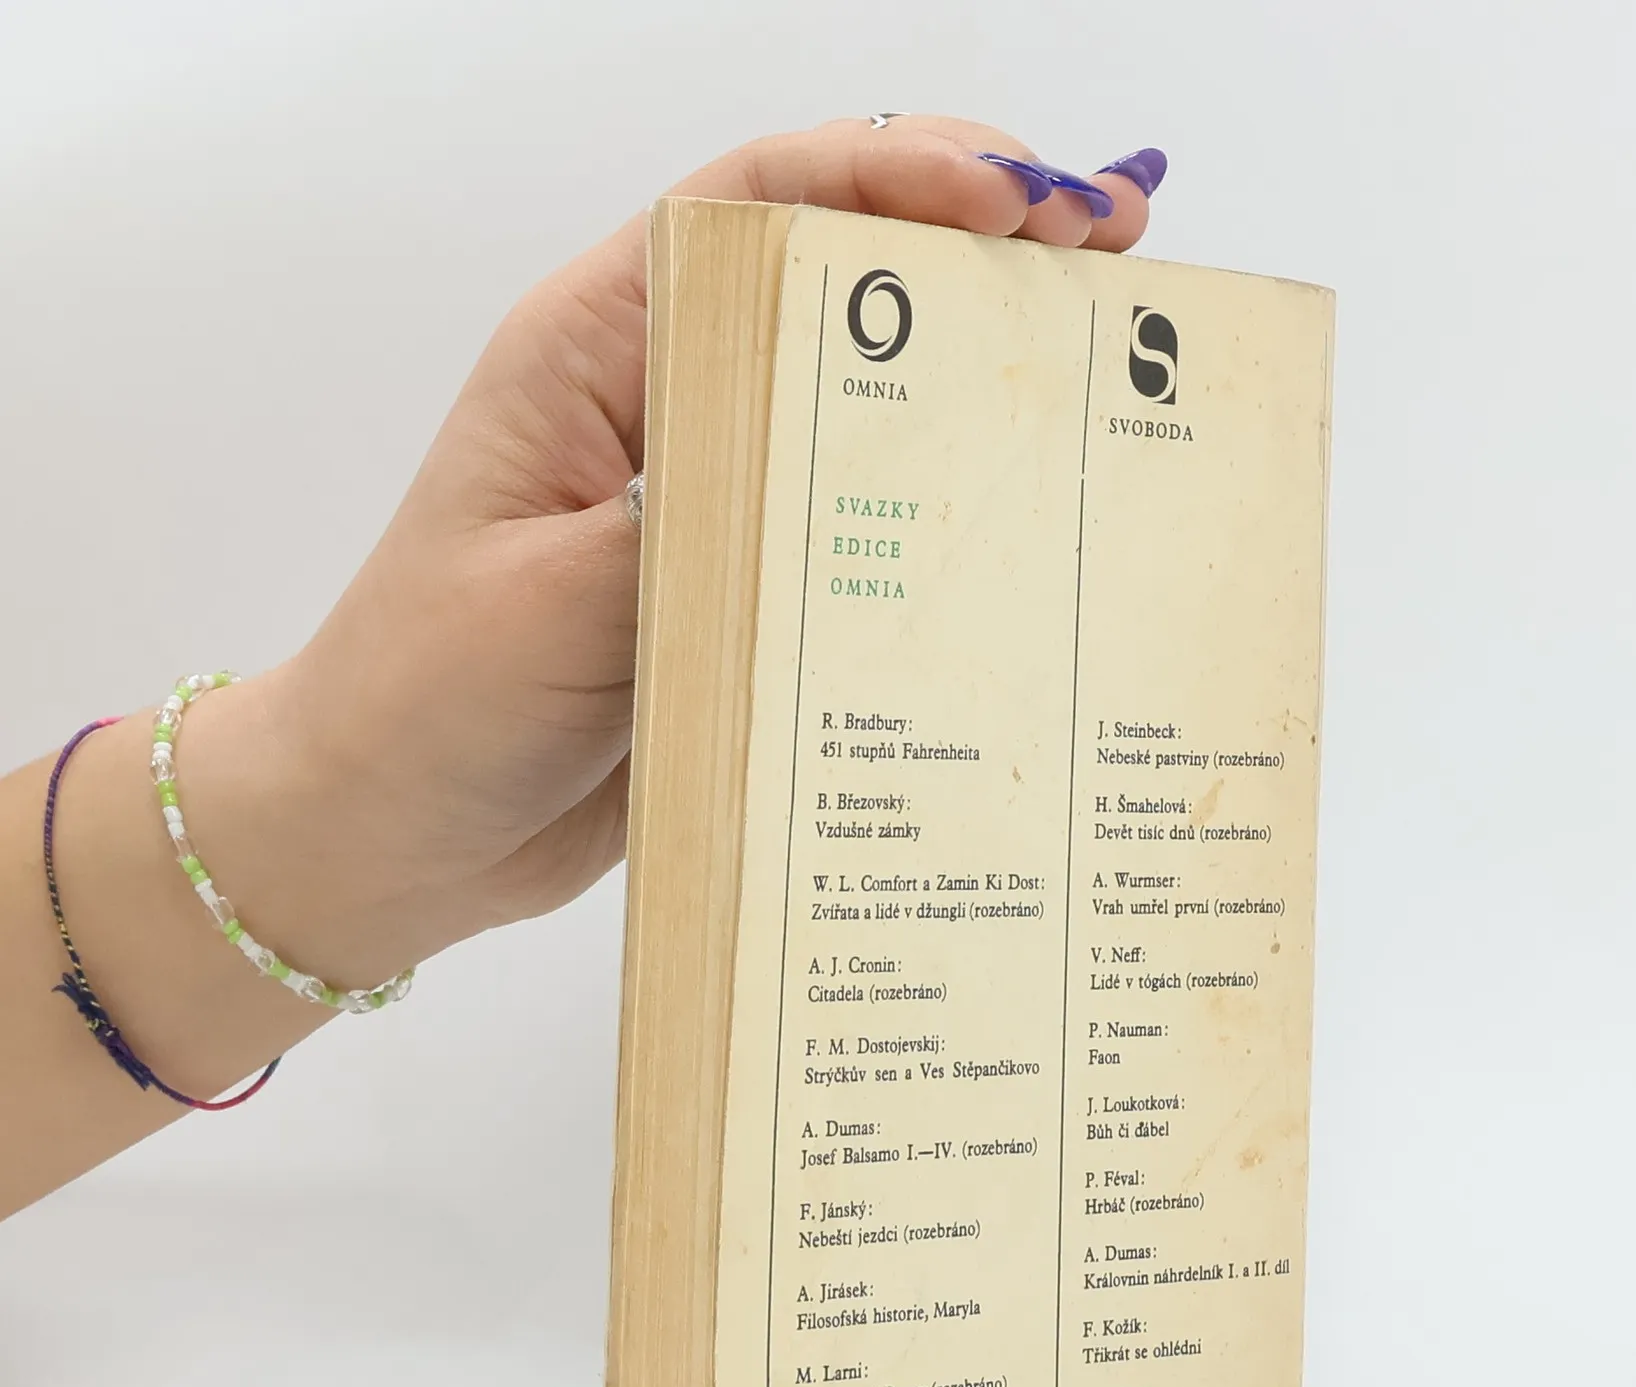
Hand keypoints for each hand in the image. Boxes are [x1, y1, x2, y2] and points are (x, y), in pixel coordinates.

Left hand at [220, 115, 1160, 986]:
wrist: (393, 833)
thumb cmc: (424, 702)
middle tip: (1112, 248)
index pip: (756, 206)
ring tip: (1107, 350)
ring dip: (983, 364)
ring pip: (868, 395)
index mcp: (597, 354)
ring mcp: (716, 497)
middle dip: (979, 242)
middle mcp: (668, 404)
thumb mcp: (545, 606)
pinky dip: (951, 499)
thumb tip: (834, 478)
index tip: (1017, 203)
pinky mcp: (746, 588)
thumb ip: (682, 529)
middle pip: (840, 277)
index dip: (893, 175)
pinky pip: (865, 523)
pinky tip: (1034, 503)